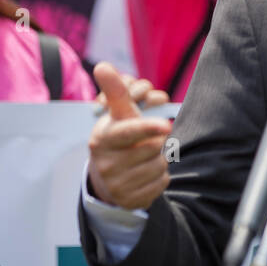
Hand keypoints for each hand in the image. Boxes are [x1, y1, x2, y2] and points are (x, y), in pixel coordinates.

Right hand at [87, 62, 172, 210]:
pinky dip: (159, 177)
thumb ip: (116, 91)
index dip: (148, 128)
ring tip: (142, 160)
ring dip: (158, 161)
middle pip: (153, 148)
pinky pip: (161, 183)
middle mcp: (106, 164)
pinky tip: (144, 175)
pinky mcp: (131, 200)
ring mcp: (117, 185)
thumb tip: (102, 65)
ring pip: (159, 166)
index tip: (164, 125)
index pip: (129, 132)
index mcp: (103, 140)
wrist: (107, 178)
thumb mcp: (117, 115)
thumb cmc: (118, 137)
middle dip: (156, 143)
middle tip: (144, 143)